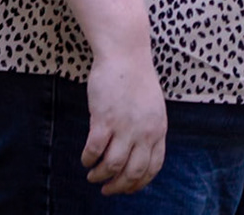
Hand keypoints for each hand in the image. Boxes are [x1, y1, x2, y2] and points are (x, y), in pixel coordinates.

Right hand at [81, 47, 168, 195]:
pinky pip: (94, 150)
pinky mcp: (104, 119)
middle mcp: (144, 131)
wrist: (125, 53)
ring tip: (92, 176)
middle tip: (106, 190)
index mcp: (158, 129)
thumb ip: (149, 129)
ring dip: (100, 176)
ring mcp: (125, 126)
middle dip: (118, 186)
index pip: (153, 167)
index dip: (138, 183)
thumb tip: (138, 153)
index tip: (127, 188)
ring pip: (112, 166)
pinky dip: (88, 159)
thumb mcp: (153, 107)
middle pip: (133, 172)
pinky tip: (85, 159)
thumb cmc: (136, 78)